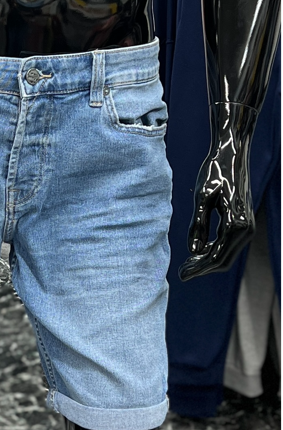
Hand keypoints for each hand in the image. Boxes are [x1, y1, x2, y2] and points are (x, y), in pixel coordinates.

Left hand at [179, 104, 256, 281]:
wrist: (231, 154)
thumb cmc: (214, 172)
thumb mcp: (201, 198)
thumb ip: (198, 225)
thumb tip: (193, 251)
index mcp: (236, 224)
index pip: (216, 256)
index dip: (198, 269)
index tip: (181, 275)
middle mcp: (246, 228)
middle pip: (223, 260)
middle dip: (202, 268)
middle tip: (181, 273)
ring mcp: (247, 226)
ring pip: (227, 254)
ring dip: (207, 261)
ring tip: (187, 264)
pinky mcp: (243, 222)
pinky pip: (228, 244)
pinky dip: (213, 251)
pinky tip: (198, 251)